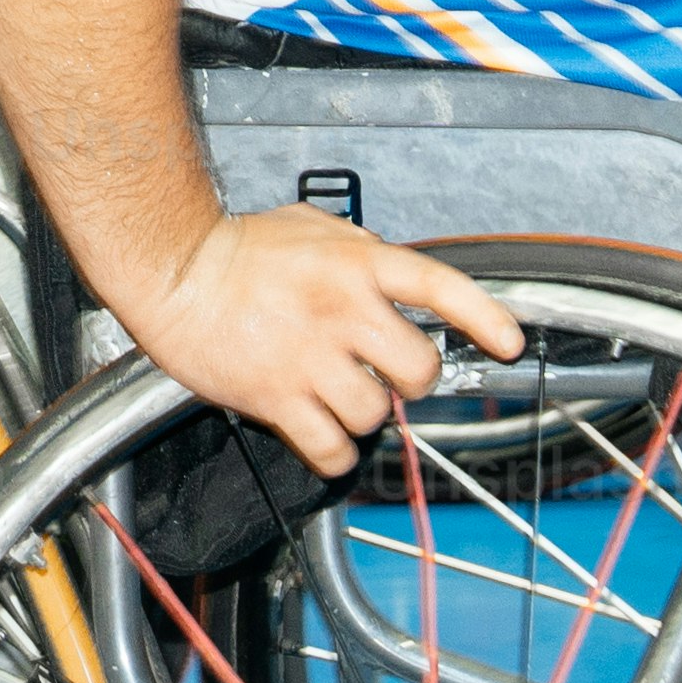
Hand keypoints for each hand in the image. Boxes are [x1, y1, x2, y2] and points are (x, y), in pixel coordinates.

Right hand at [122, 209, 523, 471]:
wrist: (172, 271)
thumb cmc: (235, 248)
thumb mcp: (311, 228)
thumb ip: (362, 252)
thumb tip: (397, 281)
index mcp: (356, 263)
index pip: (438, 287)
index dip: (483, 316)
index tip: (509, 342)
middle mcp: (342, 310)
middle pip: (418, 372)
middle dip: (407, 381)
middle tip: (380, 373)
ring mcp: (310, 356)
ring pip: (375, 416)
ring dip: (360, 415)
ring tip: (331, 394)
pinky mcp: (277, 397)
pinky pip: (332, 451)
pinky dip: (332, 454)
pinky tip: (317, 432)